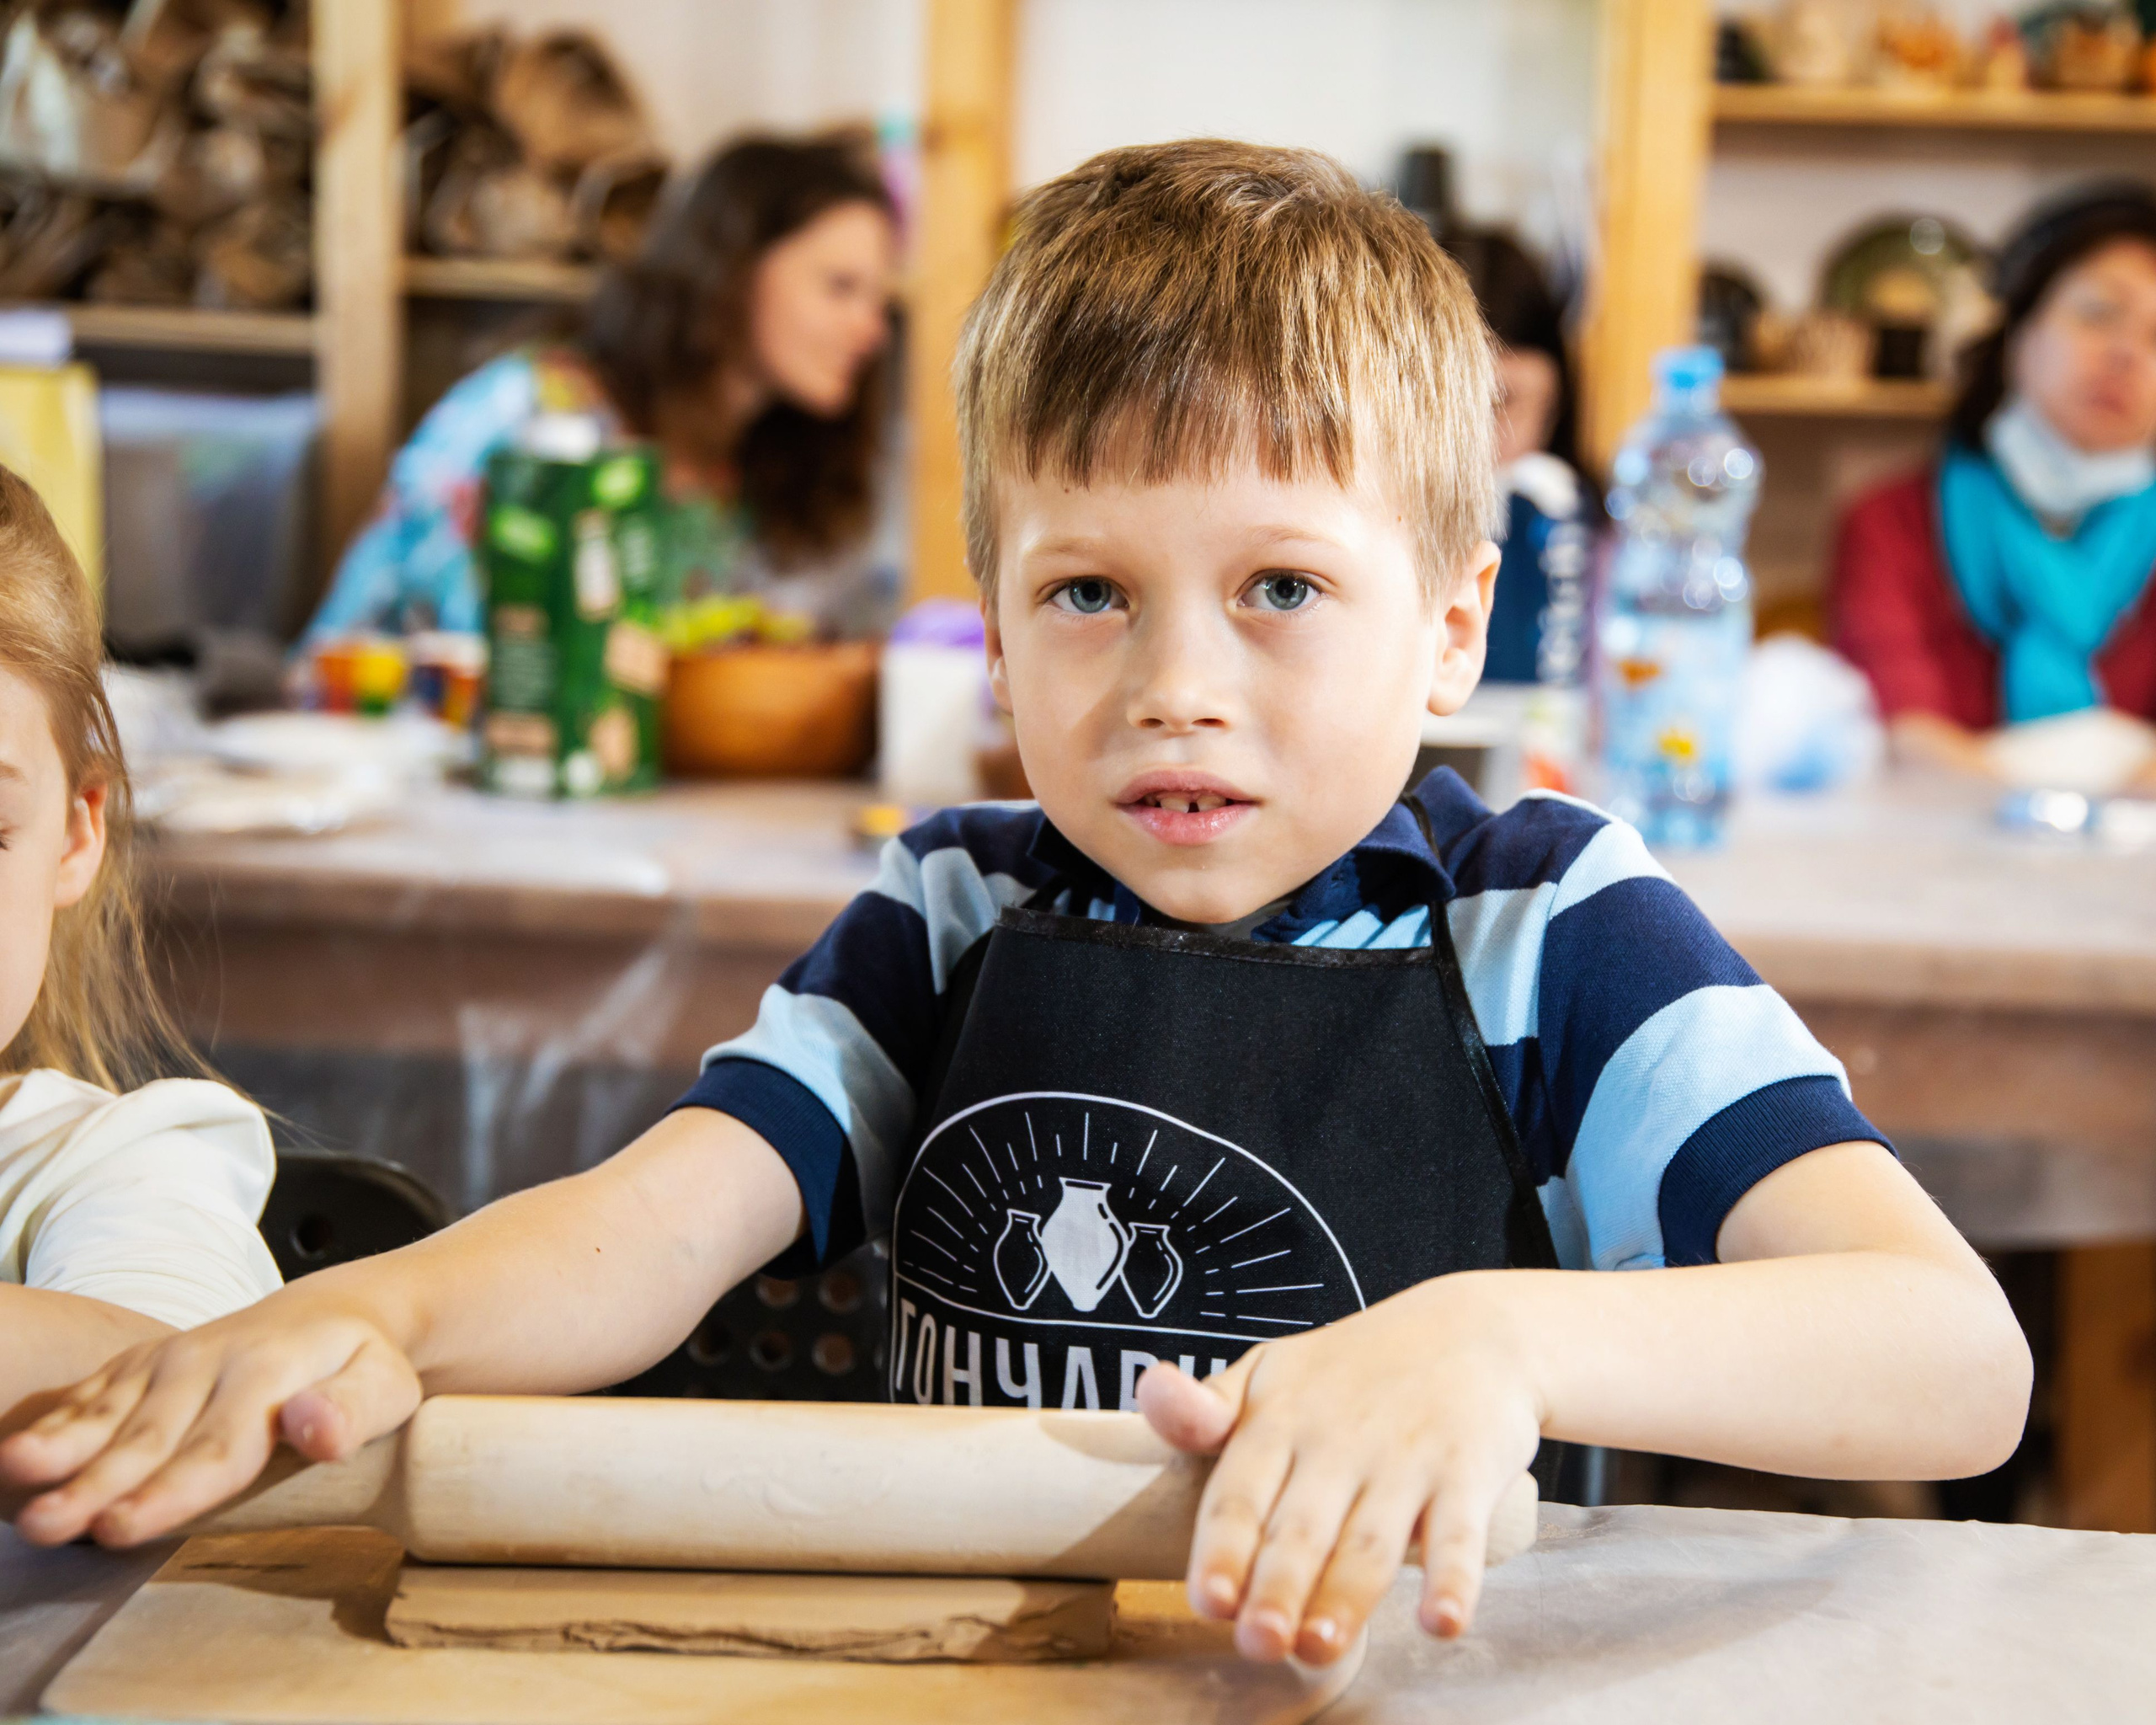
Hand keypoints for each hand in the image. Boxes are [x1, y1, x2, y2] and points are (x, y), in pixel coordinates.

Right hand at [0, 1289, 420, 1548]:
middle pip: (149, 1437)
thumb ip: (352, 1411)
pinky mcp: (139, 1365)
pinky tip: (14, 1460)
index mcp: (270, 1373)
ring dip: (59, 1449)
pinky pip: (89, 1396)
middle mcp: (209, 1360)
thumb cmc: (362, 1366)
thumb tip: (315, 1430)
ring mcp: (167, 1360)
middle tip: (49, 1525)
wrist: (332, 1314)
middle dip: (96, 1484)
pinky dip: (51, 1423)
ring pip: (108, 1413)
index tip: (121, 1527)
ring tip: (16, 1478)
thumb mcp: (384, 1386)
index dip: (169, 1492)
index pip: (217, 1447)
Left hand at [1136, 1276, 1541, 1665]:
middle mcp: (1339, 1439)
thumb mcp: (1271, 1372)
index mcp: (1280, 1419)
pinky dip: (1453, 1580)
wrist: (1472, 1329)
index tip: (1210, 1600)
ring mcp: (1407, 1457)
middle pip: (1301, 1527)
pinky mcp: (1468, 1472)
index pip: (1241, 1492)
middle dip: (1278, 1586)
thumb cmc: (1353, 1370)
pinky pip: (1460, 1534)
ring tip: (1318, 1646)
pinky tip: (1441, 1622)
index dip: (1224, 1547)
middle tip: (1259, 1642)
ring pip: (1371, 1540)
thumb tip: (1151, 1395)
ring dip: (1346, 1597)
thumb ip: (1206, 1407)